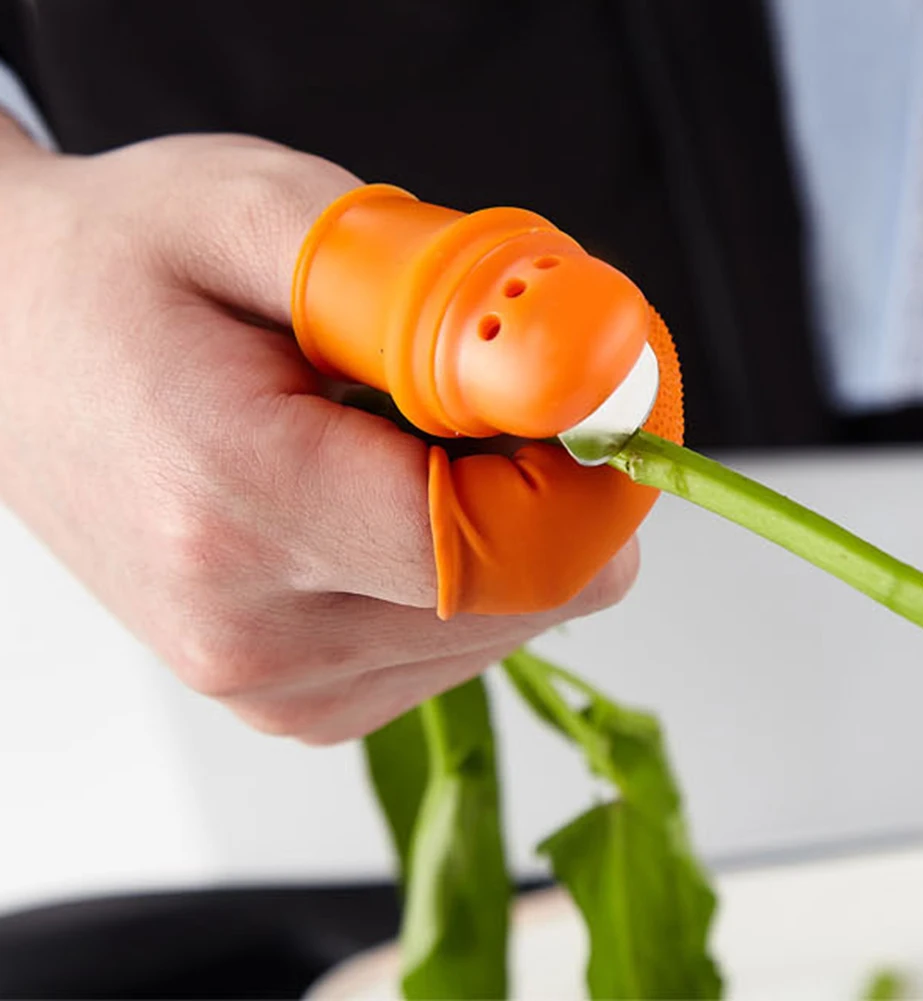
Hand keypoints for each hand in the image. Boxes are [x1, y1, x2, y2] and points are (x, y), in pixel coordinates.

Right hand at [0, 123, 637, 742]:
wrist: (9, 349)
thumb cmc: (123, 273)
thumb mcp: (271, 219)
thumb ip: (440, 291)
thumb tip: (586, 373)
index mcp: (243, 509)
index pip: (510, 550)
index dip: (597, 474)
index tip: (606, 392)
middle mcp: (255, 636)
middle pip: (528, 599)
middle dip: (555, 487)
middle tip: (495, 390)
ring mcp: (273, 687)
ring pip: (507, 627)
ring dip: (503, 523)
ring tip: (404, 437)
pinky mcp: (294, 701)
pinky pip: (455, 644)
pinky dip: (462, 566)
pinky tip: (384, 497)